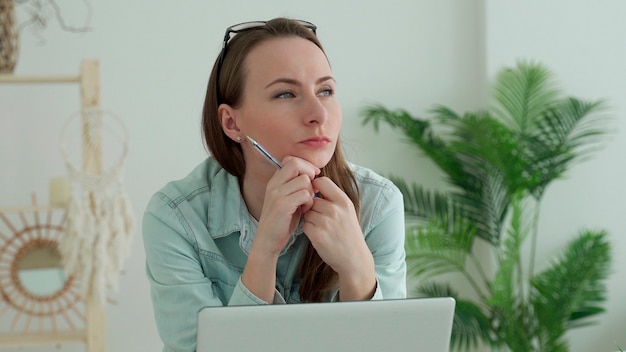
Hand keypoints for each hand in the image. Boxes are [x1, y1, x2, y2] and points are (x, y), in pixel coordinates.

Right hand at [253, 156, 319, 255]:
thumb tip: (315, 175)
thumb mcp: (288, 200)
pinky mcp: (282, 205)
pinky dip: (309, 202)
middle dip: (309, 173)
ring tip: (307, 203)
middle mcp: (274, 184)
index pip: (291, 160)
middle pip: (296, 164)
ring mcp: (277, 194)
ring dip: (311, 191)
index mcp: (275, 181)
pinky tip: (305, 210)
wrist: (268, 241)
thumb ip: (297, 187)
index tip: (313, 176)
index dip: (305, 165)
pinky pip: (304, 194)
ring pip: (304, 180)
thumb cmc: (282, 222)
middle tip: (313, 188)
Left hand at [302, 177, 375, 291]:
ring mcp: (325, 222)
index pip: (322, 181)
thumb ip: (333, 197)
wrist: (354, 258)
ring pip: (307, 212)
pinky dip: (309, 230)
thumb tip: (313, 183)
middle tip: (324, 219)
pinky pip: (305, 225)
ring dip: (311, 219)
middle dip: (313, 208)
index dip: (315, 186)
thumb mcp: (347, 211)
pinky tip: (320, 236)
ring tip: (323, 228)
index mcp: (344, 201)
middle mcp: (335, 209)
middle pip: (312, 199)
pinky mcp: (317, 235)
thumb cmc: (349, 233)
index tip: (316, 195)